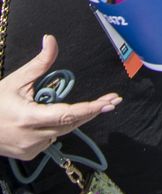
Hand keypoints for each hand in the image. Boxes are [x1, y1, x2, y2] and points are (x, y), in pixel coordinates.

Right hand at [0, 36, 120, 159]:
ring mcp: (31, 149)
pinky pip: (51, 138)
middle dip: (92, 111)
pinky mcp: (29, 155)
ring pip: (62, 132)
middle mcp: (33, 137)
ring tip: (93, 106)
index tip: (109, 102)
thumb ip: (40, 63)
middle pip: (70, 123)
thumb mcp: (17, 80)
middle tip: (113, 100)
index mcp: (29, 117)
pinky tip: (56, 118)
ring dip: (75, 118)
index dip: (90, 108)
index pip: (67, 114)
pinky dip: (57, 127)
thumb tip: (51, 39)